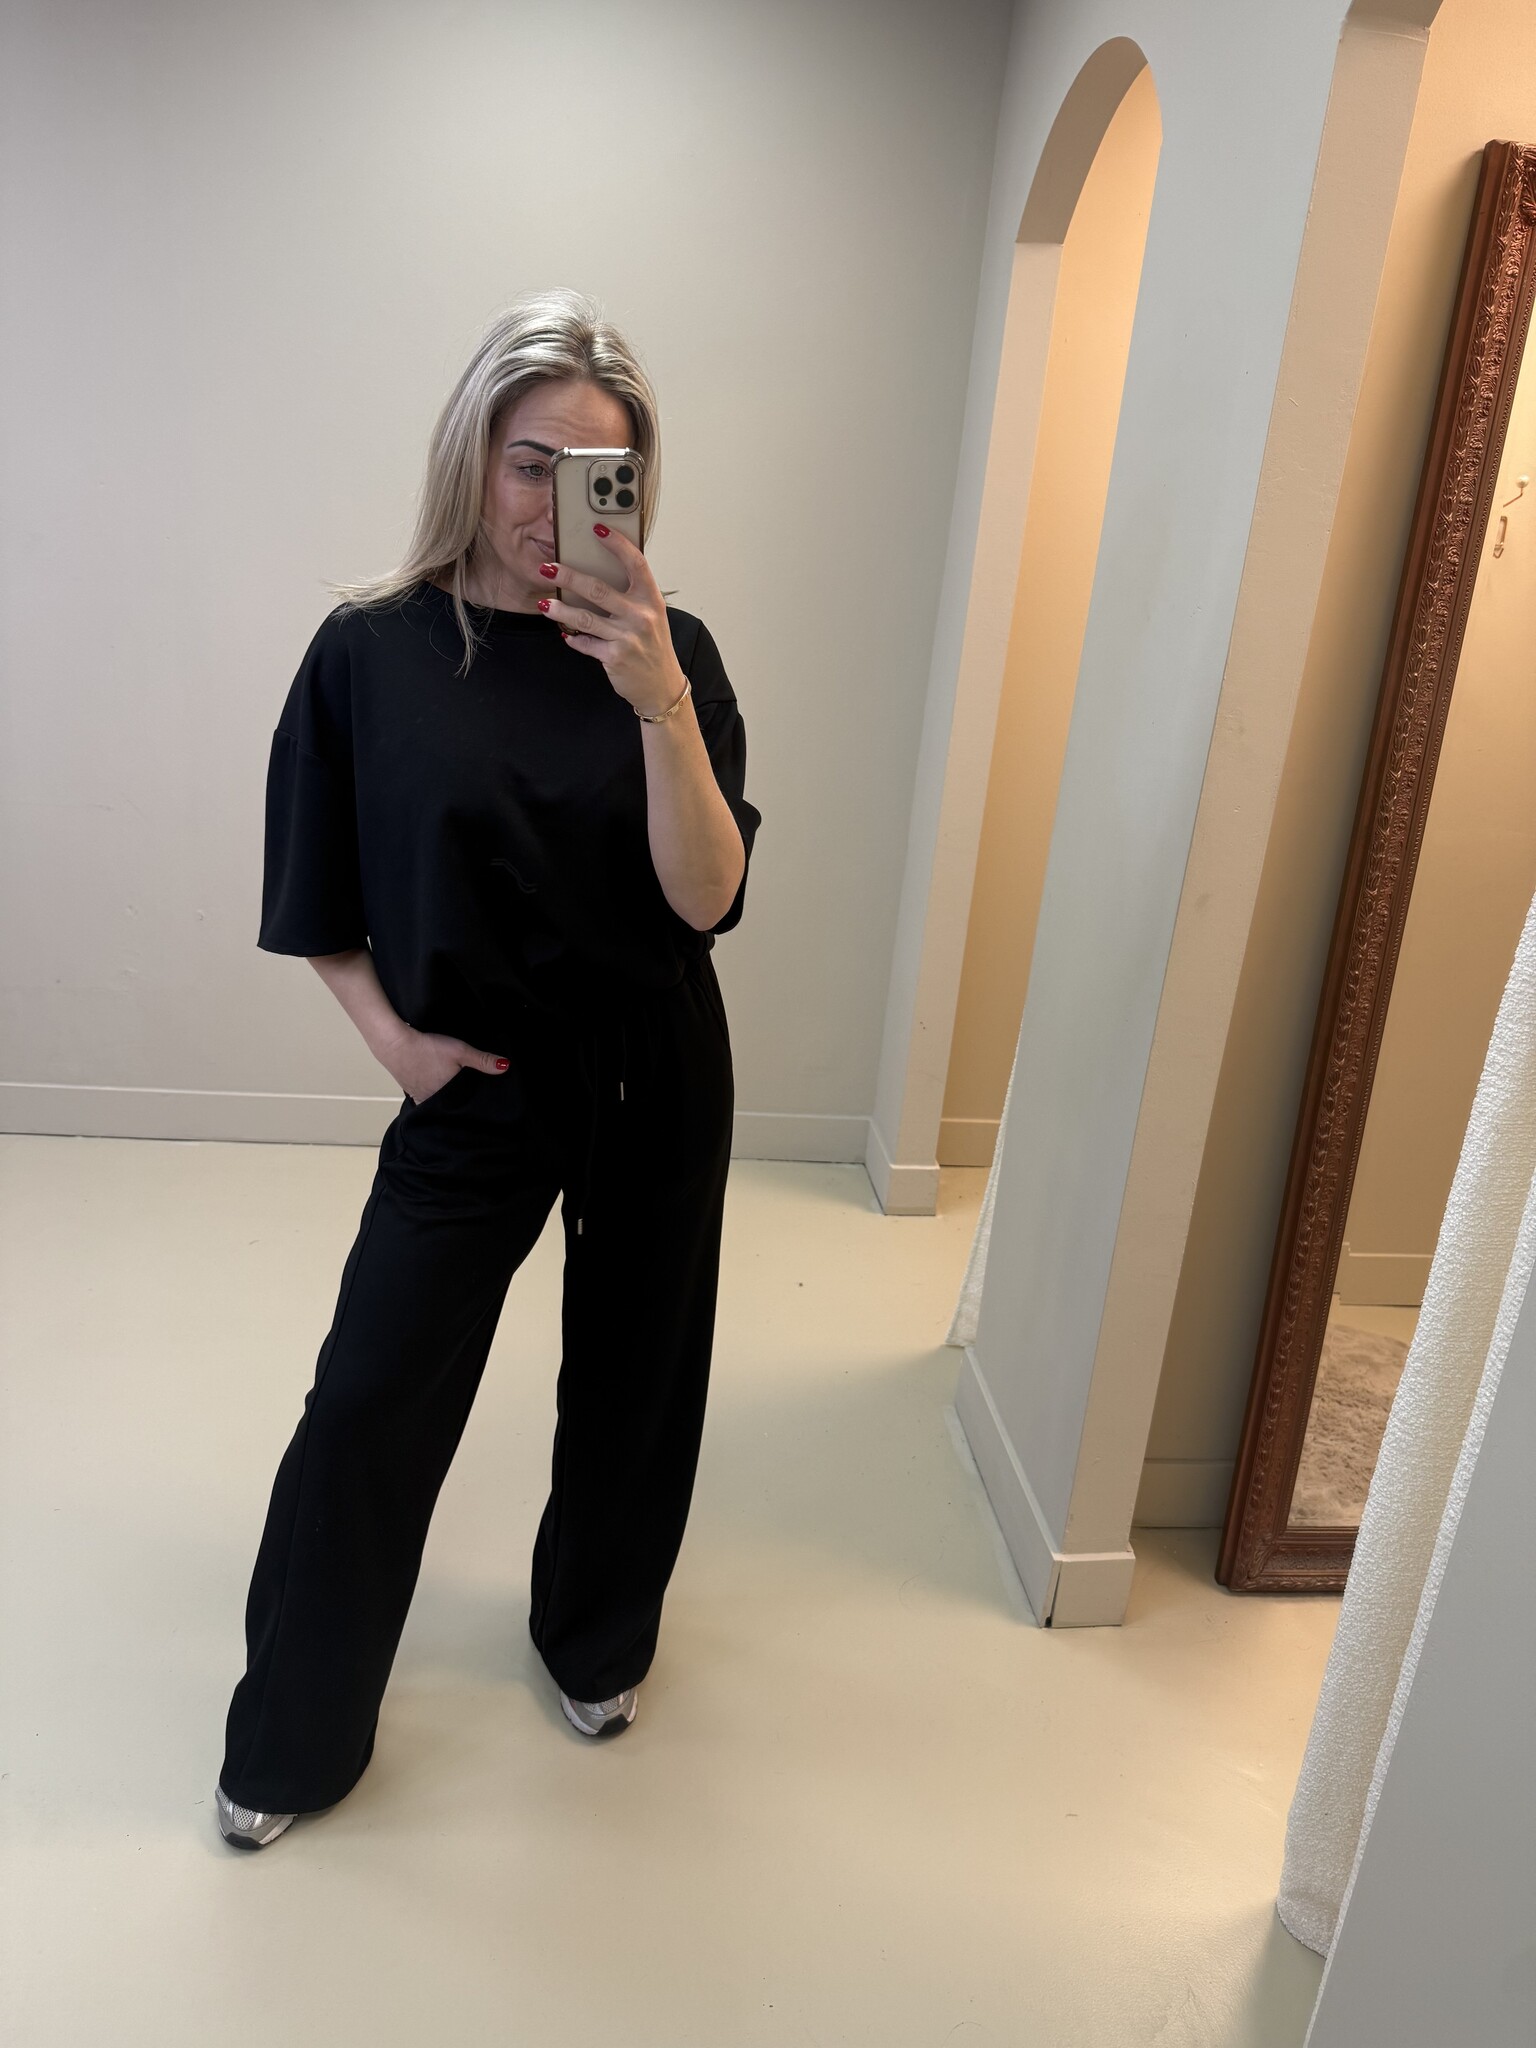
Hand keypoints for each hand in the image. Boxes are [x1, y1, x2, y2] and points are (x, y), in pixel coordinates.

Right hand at [384, 1027, 507, 1103]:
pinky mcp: (410, 1089)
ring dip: (445, 1098)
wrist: (394, 1042)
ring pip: (438, 1101)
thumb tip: (505, 1067)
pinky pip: (425, 1096)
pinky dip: (432, 1092)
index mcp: (447, 1096)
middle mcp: (432, 1100)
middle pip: (451, 1105)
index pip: (465, 1105)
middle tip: (470, 1096)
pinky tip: (435, 1085)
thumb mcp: (460, 1051)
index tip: (482, 1102)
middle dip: (460, 1102)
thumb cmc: (426, 1047)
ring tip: (454, 1091)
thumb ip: (483, 1060)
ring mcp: (419, 1096)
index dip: (474, 1103)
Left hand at [537, 526, 688, 716]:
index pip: (635, 563)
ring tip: (543, 604)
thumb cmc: (652, 645)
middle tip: (547, 568)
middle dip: (568, 577)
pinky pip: (585, 643)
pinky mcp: (615, 657)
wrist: (661, 686)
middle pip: (598, 589)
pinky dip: (573, 639)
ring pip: (585, 618)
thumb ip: (631, 596)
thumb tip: (595, 574)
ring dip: (560, 611)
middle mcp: (641, 616)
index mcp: (651, 599)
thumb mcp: (651, 616)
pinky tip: (564, 634)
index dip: (617, 544)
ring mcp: (628, 637)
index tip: (597, 529)